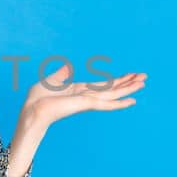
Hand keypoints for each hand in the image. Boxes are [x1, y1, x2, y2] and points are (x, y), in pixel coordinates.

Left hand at [20, 64, 146, 127]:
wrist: (32, 110)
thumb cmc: (38, 98)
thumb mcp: (51, 81)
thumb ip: (61, 74)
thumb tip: (67, 66)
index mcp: (80, 90)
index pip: (104, 85)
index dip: (118, 80)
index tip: (130, 75)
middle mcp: (87, 96)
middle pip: (113, 88)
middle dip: (128, 83)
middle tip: (145, 77)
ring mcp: (88, 101)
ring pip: (113, 94)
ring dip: (129, 88)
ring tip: (143, 83)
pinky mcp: (86, 104)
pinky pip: (106, 103)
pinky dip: (120, 102)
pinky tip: (132, 100)